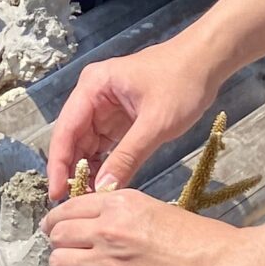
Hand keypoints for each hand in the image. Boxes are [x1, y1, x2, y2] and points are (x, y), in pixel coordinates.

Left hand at [41, 190, 264, 265]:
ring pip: (59, 264)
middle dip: (59, 244)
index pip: (66, 209)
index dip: (57, 222)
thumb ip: (122, 217)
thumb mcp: (156, 211)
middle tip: (70, 252)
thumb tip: (98, 226)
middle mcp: (108, 230)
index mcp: (119, 204)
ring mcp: (109, 264)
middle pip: (56, 236)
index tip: (57, 230)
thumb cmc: (202, 240)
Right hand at [47, 39, 221, 191]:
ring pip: (88, 143)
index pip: (66, 130)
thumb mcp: (155, 124)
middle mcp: (93, 94)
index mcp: (93, 86)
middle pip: (73, 138)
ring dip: (88, 168)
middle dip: (73, 169)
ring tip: (89, 197)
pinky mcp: (120, 115)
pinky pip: (105, 143)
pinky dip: (104, 162)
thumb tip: (103, 189)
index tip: (57, 193)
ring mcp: (105, 105)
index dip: (59, 164)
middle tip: (73, 202)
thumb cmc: (182, 83)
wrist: (207, 62)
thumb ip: (127, 157)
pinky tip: (105, 182)